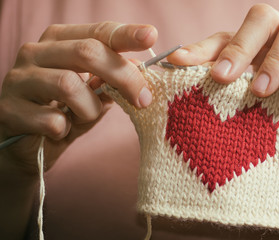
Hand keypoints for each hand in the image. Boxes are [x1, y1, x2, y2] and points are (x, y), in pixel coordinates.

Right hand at [0, 22, 156, 173]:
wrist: (26, 147)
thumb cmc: (64, 114)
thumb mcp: (94, 96)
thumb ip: (112, 82)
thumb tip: (140, 71)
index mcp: (58, 42)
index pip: (97, 32)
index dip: (126, 34)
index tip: (151, 36)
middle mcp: (35, 52)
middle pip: (87, 52)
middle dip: (123, 77)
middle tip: (142, 99)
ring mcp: (19, 79)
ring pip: (69, 84)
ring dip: (89, 109)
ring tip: (84, 117)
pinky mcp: (8, 109)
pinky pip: (51, 120)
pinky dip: (65, 129)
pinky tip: (59, 131)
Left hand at [168, 3, 278, 176]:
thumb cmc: (264, 118)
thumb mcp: (234, 104)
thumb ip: (210, 86)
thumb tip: (173, 71)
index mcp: (251, 46)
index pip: (223, 38)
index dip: (200, 49)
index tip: (177, 63)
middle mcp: (277, 38)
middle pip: (261, 18)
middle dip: (239, 47)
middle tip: (222, 77)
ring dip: (272, 63)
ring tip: (259, 92)